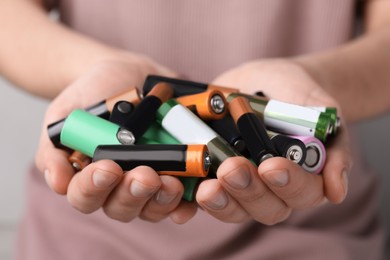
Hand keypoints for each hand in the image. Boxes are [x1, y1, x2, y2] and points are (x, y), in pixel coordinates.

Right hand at [35, 55, 196, 223]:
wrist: (127, 74)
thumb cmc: (93, 95)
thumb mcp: (64, 114)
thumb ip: (53, 147)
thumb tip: (58, 181)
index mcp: (90, 177)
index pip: (86, 197)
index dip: (94, 188)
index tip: (107, 166)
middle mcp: (119, 186)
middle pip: (122, 208)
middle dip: (133, 194)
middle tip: (145, 174)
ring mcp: (149, 183)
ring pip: (153, 207)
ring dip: (162, 199)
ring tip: (171, 180)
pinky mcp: (176, 175)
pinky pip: (182, 199)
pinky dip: (187, 201)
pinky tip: (193, 195)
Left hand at [196, 59, 351, 223]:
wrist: (266, 82)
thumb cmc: (298, 95)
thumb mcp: (322, 109)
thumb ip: (334, 145)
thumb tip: (337, 190)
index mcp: (301, 178)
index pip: (301, 194)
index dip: (288, 184)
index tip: (272, 165)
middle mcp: (270, 188)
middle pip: (264, 207)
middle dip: (248, 190)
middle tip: (232, 169)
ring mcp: (240, 184)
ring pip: (232, 208)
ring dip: (220, 200)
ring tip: (207, 185)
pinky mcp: (212, 174)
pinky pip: (202, 194)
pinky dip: (191, 196)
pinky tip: (183, 187)